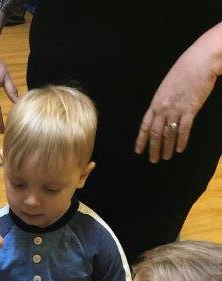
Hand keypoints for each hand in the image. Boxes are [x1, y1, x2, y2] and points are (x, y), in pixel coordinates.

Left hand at [135, 44, 217, 162]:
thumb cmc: (184, 69)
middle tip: (153, 160)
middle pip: (155, 133)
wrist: (200, 61)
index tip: (138, 151)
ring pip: (168, 134)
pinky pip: (184, 130)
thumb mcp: (167, 85)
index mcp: (156, 102)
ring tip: (166, 157)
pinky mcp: (190, 110)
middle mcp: (163, 108)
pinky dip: (181, 141)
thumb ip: (162, 100)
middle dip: (153, 148)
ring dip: (167, 148)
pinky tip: (180, 149)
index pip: (145, 125)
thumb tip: (161, 112)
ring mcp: (176, 109)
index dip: (141, 139)